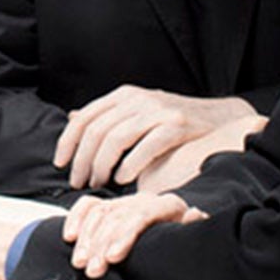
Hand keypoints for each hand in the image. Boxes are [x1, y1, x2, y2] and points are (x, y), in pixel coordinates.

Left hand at [53, 86, 256, 190]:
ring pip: (117, 138)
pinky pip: (146, 146)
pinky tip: (124, 179)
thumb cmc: (173, 121)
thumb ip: (107, 116)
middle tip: (79, 182)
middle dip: (83, 160)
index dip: (68, 142)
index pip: (85, 118)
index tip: (60, 163)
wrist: (219, 119)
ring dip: (102, 165)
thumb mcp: (136, 111)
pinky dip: (131, 165)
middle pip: (97, 130)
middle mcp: (137, 100)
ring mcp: (158, 111)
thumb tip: (73, 118)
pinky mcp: (177, 125)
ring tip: (99, 183)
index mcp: (123, 96)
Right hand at [61, 191, 206, 278]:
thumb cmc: (184, 238)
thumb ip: (195, 226)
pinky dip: (76, 219)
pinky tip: (69, 236)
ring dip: (86, 239)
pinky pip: (88, 207)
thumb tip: (197, 215)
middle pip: (115, 218)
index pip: (140, 217)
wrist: (180, 231)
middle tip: (93, 269)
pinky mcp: (109, 208)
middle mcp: (143, 202)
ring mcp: (124, 204)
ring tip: (80, 261)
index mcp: (167, 207)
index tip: (113, 257)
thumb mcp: (194, 237)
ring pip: (99, 214)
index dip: (124, 236)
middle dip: (100, 246)